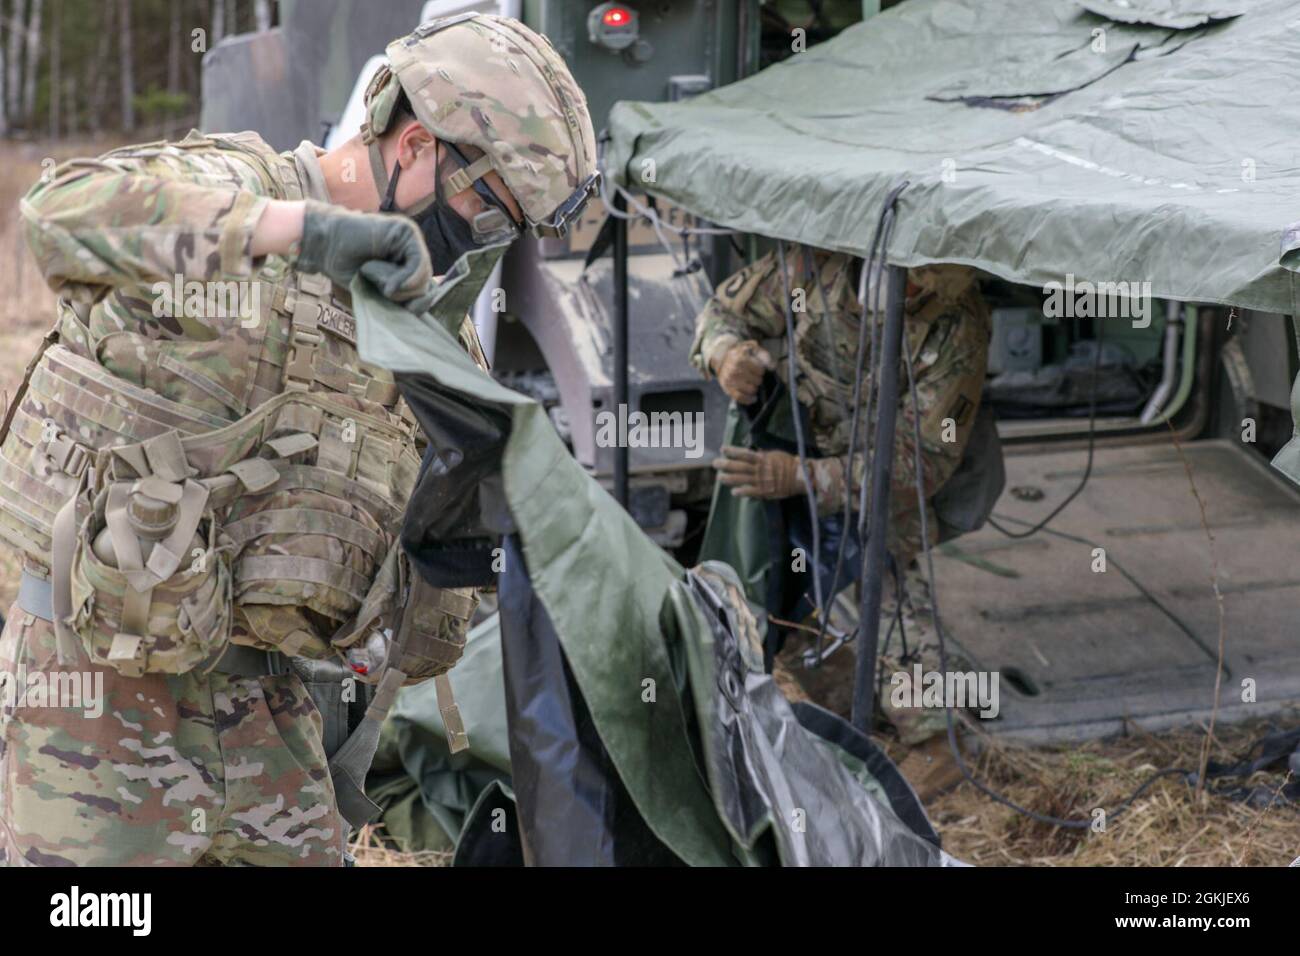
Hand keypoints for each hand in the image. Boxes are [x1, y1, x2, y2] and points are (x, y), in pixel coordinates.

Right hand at [295, 200, 433, 313]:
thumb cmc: (347, 268)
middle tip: (380, 290)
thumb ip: (402, 294)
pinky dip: (403, 279)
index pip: (426, 287)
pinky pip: (417, 263)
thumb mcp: (378, 290)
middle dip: (405, 296)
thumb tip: (427, 300)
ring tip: (373, 276)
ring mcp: (410, 238)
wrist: (325, 246)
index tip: (406, 311)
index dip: (420, 304)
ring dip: (399, 287)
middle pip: (426, 282)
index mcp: (407, 264)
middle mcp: (412, 250)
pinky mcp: (405, 231)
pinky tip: (386, 283)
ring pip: (423, 274)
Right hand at [713, 340, 774, 404]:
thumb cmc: (742, 354)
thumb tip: (772, 367)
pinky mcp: (727, 389)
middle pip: (757, 381)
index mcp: (741, 358)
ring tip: (753, 384)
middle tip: (754, 376)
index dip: (761, 370)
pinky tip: (753, 398)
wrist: (723, 359)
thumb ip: (764, 356)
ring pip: (751, 390)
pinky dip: (748, 399)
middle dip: (758, 379)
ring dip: (755, 388)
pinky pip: (740, 398)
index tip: (758, 369)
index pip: (760, 370)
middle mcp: (734, 369)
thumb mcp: (753, 349)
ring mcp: (729, 380)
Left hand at [713, 445, 803, 499]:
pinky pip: (752, 492)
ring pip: (743, 479)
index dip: (733, 451)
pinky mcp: (766, 491)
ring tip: (720, 478)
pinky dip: (743, 492)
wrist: (800, 477)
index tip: (722, 449)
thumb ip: (764, 454)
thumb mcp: (776, 454)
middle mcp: (760, 469)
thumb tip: (755, 451)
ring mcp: (762, 481)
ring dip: (730, 478)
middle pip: (740, 466)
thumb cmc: (789, 463)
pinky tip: (734, 492)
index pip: (745, 454)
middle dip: (726, 465)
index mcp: (763, 458)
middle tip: (715, 464)